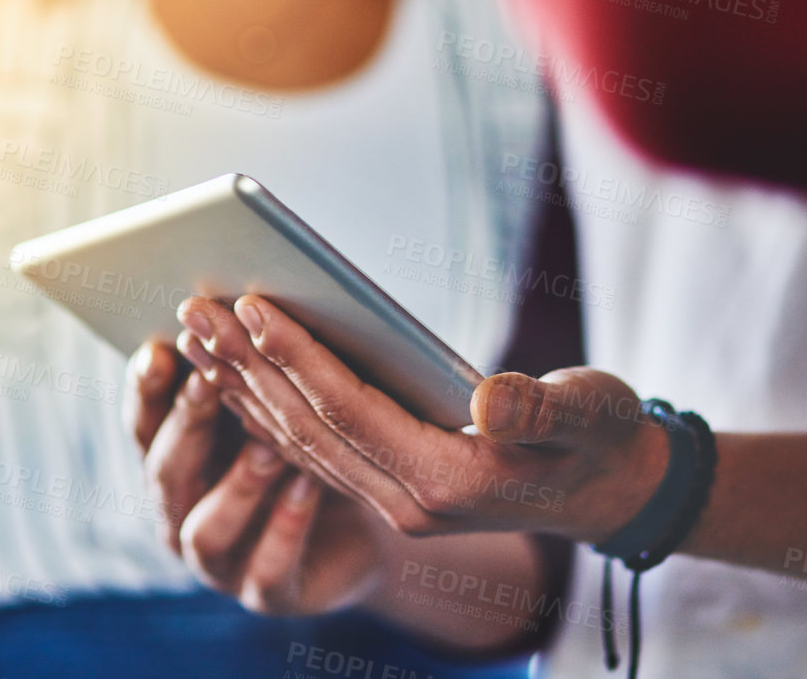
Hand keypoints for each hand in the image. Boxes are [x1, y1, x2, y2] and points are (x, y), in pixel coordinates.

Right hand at [122, 338, 385, 613]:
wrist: (364, 524)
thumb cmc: (310, 445)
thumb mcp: (275, 403)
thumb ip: (248, 370)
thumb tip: (237, 304)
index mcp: (173, 458)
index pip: (142, 422)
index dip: (145, 389)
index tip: (160, 348)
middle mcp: (182, 513)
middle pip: (164, 472)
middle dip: (186, 424)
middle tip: (209, 380)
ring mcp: (221, 563)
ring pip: (204, 531)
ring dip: (235, 485)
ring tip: (269, 444)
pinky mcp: (269, 594)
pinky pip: (268, 571)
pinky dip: (287, 526)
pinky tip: (310, 485)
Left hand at [172, 295, 671, 542]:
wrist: (613, 490)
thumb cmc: (606, 436)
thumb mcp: (594, 414)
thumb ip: (545, 410)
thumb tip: (491, 399)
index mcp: (447, 482)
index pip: (348, 411)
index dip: (296, 356)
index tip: (248, 305)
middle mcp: (407, 501)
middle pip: (305, 427)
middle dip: (245, 366)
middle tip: (192, 309)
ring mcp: (393, 501)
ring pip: (298, 442)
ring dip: (242, 387)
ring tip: (194, 333)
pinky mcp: (388, 488)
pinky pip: (310, 451)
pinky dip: (267, 409)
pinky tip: (232, 372)